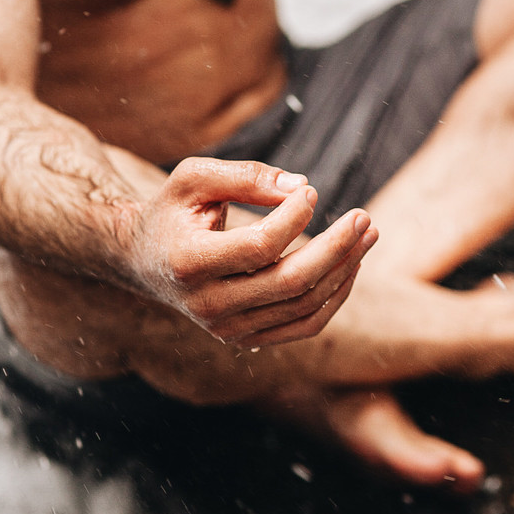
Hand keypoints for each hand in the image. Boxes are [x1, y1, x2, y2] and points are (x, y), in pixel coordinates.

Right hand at [128, 157, 376, 346]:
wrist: (145, 260)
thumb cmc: (174, 211)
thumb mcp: (194, 178)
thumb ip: (245, 175)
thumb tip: (301, 185)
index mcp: (189, 262)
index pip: (259, 246)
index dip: (294, 217)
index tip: (311, 191)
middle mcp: (207, 304)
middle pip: (289, 282)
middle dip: (336, 248)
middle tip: (364, 217)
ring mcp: (227, 328)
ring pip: (304, 306)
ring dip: (345, 269)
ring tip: (368, 234)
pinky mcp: (246, 338)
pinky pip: (305, 324)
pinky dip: (336, 296)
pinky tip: (352, 263)